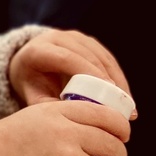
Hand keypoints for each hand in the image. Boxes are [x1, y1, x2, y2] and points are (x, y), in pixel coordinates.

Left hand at [8, 29, 134, 115]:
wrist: (28, 62)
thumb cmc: (30, 82)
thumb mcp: (31, 93)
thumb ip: (47, 105)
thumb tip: (73, 118)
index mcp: (39, 49)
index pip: (66, 58)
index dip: (89, 74)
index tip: (107, 94)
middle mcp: (57, 38)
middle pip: (88, 57)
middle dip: (108, 82)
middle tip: (121, 107)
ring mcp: (75, 37)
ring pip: (102, 57)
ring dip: (118, 81)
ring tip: (127, 107)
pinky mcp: (89, 42)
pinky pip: (108, 59)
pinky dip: (118, 77)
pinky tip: (125, 97)